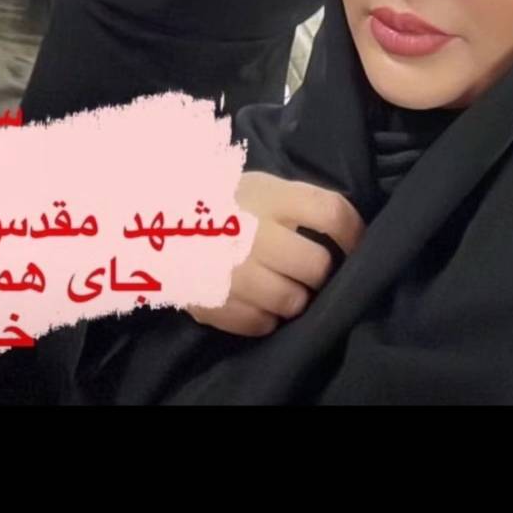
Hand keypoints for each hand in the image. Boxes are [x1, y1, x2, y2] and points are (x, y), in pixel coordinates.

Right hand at [188, 171, 364, 337]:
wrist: (158, 224)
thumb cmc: (223, 205)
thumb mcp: (261, 188)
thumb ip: (300, 205)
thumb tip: (347, 235)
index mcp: (268, 197)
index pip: (330, 213)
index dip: (353, 234)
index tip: (354, 246)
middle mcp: (252, 234)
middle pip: (316, 266)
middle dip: (317, 271)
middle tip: (304, 268)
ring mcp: (232, 273)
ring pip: (292, 302)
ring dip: (293, 297)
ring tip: (278, 285)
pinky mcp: (214, 304)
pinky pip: (262, 324)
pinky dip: (265, 317)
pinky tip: (254, 299)